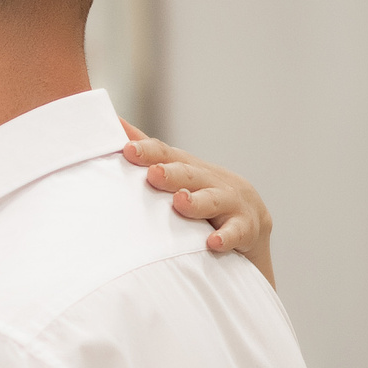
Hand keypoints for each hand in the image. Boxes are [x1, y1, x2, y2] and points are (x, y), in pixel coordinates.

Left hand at [121, 132, 274, 284]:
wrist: (251, 226)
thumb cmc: (204, 197)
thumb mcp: (180, 175)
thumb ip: (150, 156)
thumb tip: (116, 125)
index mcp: (190, 169)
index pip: (168, 156)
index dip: (149, 152)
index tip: (128, 150)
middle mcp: (212, 181)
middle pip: (190, 174)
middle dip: (171, 173)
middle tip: (153, 173)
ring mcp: (232, 203)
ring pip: (214, 200)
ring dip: (197, 201)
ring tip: (181, 201)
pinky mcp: (246, 229)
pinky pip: (237, 232)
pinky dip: (226, 236)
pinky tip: (213, 242)